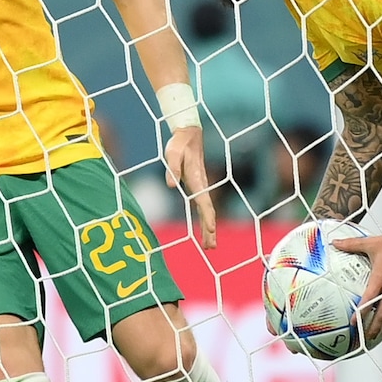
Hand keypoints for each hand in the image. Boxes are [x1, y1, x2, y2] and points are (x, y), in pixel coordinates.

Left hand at [162, 125, 216, 248]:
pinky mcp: (197, 186)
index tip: (210, 231)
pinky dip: (205, 218)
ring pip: (206, 210)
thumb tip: (171, 185)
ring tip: (209, 245)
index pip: (204, 203)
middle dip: (210, 230)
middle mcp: (201, 185)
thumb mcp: (173, 153)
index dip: (207, 218)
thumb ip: (173, 169)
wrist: (188, 134)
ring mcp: (200, 186)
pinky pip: (202, 206)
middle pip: (208, 211)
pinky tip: (204, 228)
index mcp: (197, 180)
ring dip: (209, 228)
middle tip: (211, 247)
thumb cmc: (180, 144)